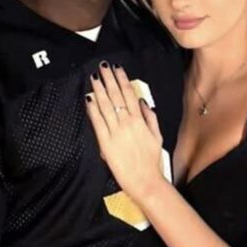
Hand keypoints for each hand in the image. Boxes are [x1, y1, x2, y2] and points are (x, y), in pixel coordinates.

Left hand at [85, 61, 165, 197]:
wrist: (145, 180)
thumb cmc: (151, 160)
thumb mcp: (157, 136)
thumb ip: (150, 118)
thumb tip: (142, 102)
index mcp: (140, 120)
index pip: (129, 94)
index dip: (122, 79)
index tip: (117, 68)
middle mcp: (127, 123)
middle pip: (116, 96)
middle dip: (109, 79)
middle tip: (102, 66)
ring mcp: (115, 132)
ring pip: (105, 106)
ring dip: (99, 90)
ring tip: (94, 77)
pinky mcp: (105, 142)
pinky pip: (98, 122)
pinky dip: (93, 110)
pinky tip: (89, 99)